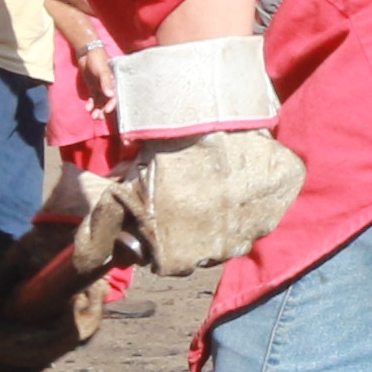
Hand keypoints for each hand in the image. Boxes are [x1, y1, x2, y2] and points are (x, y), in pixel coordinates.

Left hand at [62, 33, 118, 118]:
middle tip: (98, 117)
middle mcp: (109, 86)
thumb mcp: (102, 70)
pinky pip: (94, 98)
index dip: (112, 104)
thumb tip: (110, 95)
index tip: (107, 111)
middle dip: (104, 110)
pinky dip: (91, 104)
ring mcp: (101, 87)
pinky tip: (87, 108)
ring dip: (97, 109)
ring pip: (101, 102)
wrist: (86, 53)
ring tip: (93, 116)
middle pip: (108, 101)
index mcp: (115, 82)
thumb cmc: (97, 59)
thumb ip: (106, 82)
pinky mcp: (94, 87)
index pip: (115, 96)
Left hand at [116, 126, 309, 281]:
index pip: (167, 259)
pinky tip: (238, 167)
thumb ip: (101, 230)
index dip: (162, 234)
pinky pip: (268, 199)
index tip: (162, 208)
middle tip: (188, 188)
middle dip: (194, 225)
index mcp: (178, 259)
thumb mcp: (120, 193)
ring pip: (237, 228)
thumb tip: (89, 260)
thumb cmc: (160, 154)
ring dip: (226, 211)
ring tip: (212, 177)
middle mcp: (221, 254)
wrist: (205, 111)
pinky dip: (256, 188)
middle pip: (203, 248)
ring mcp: (258, 227)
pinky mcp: (282, 194)